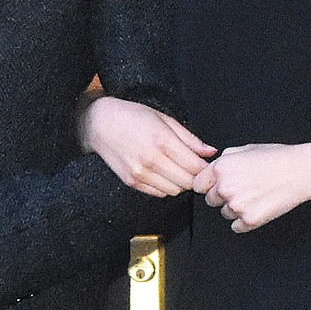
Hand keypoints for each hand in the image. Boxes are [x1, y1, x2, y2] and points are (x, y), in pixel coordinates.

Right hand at [80, 96, 214, 194]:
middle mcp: (151, 159)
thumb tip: (210, 152)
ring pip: (174, 190)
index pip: (195, 166)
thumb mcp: (164, 119)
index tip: (207, 166)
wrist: (99, 123)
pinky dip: (166, 187)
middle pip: (187, 182)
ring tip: (179, 171)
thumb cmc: (133, 116)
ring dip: (181, 183)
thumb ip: (189, 138)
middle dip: (196, 177)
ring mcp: (140, 173)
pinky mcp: (132, 182)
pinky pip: (159, 193)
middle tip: (195, 169)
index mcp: (162, 140)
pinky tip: (164, 174)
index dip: (205, 169)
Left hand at [193, 144, 310, 231]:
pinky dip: (245, 221)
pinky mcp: (249, 220)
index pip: (198, 185)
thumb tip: (213, 169)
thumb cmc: (278, 158)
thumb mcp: (246, 149)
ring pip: (225, 214)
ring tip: (255, 195)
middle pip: (210, 200)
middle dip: (223, 196)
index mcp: (221, 168)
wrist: (301, 171)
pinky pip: (237, 227)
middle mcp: (225, 187)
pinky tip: (259, 207)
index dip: (208, 185)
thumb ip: (225, 159)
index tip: (217, 186)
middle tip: (244, 189)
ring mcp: (236, 205)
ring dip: (236, 208)